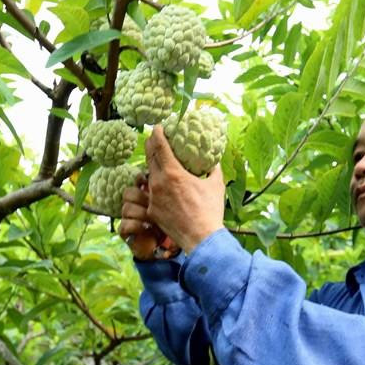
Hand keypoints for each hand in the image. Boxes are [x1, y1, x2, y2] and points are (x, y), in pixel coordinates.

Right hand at [119, 174, 179, 260]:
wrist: (164, 247)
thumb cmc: (171, 224)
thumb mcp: (173, 204)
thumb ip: (171, 191)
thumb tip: (181, 177)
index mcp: (145, 195)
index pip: (138, 181)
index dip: (142, 178)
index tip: (149, 180)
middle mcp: (134, 204)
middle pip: (129, 192)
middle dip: (142, 197)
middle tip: (153, 202)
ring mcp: (128, 217)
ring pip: (126, 208)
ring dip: (141, 213)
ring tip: (153, 220)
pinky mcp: (125, 231)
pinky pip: (125, 224)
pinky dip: (137, 225)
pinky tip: (148, 228)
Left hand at [144, 125, 224, 253]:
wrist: (201, 238)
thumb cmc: (210, 210)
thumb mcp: (216, 184)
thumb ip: (213, 169)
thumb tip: (213, 161)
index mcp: (173, 173)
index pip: (159, 146)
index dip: (156, 134)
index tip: (157, 127)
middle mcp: (158, 183)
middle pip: (149, 158)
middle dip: (151, 146)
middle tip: (154, 139)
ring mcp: (152, 197)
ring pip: (148, 176)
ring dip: (152, 167)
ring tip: (159, 163)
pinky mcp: (151, 210)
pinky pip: (150, 193)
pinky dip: (155, 186)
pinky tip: (162, 187)